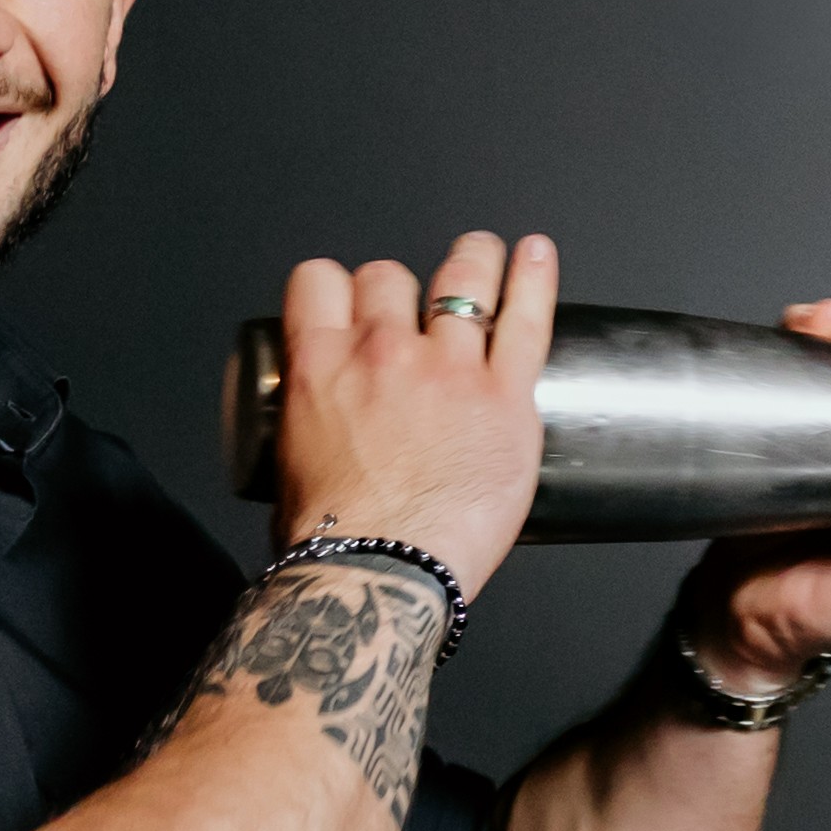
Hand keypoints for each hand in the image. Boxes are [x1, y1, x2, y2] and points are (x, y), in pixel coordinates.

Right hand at [274, 232, 556, 589]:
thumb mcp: (293, 462)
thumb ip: (313, 422)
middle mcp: (382, 353)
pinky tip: (537, 255)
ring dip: (470, 261)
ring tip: (482, 254)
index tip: (349, 299)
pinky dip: (533, 281)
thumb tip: (325, 429)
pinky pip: (525, 322)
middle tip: (414, 303)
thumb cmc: (333, 543)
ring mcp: (448, 370)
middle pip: (388, 277)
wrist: (379, 577)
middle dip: (397, 286)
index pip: (319, 282)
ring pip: (460, 281)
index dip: (336, 285)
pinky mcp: (505, 398)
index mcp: (320, 367)